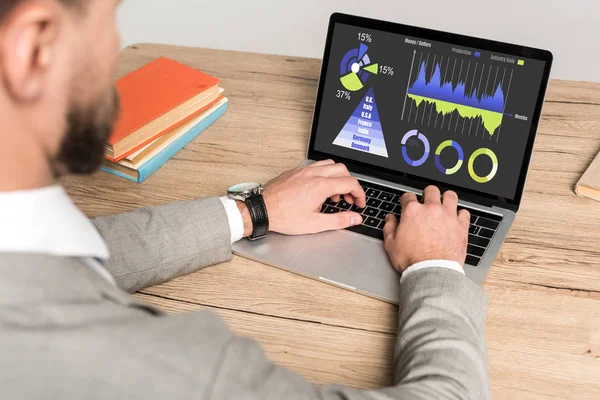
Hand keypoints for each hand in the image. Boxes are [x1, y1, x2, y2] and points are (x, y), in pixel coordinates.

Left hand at [239, 160, 365, 235]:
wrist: (262, 209)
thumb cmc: (283, 216)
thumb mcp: (314, 224)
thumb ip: (338, 220)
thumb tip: (355, 218)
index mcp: (321, 186)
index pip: (350, 183)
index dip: (360, 194)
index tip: (359, 203)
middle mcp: (313, 174)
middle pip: (342, 170)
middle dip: (350, 184)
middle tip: (348, 199)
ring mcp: (303, 170)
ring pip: (329, 164)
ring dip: (337, 177)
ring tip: (333, 195)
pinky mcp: (295, 171)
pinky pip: (316, 166)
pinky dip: (324, 174)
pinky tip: (318, 189)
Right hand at [383, 186, 469, 272]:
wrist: (431, 271)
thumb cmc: (412, 260)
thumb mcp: (391, 244)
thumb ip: (389, 227)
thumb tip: (390, 219)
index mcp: (412, 211)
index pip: (408, 196)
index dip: (406, 199)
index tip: (407, 203)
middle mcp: (431, 209)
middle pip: (431, 191)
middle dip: (427, 194)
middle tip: (426, 200)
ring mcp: (448, 216)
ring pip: (450, 196)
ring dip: (446, 198)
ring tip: (444, 204)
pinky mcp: (461, 226)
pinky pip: (464, 212)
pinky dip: (460, 214)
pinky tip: (456, 218)